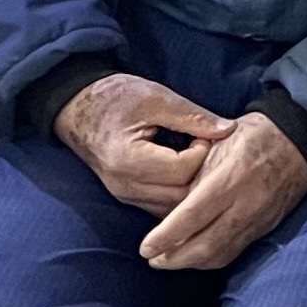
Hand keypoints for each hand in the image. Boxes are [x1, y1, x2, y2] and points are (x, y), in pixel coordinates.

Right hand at [59, 71, 234, 209]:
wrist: (78, 108)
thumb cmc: (115, 98)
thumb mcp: (155, 97)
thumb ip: (193, 116)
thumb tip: (229, 130)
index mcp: (128, 160)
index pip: (182, 170)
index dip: (202, 152)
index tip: (204, 134)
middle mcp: (125, 186)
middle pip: (181, 196)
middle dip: (203, 175)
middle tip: (210, 150)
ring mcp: (125, 196)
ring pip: (174, 208)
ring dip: (193, 188)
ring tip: (200, 160)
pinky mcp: (128, 198)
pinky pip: (163, 207)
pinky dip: (181, 195)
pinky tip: (189, 173)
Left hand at [140, 110, 306, 270]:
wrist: (297, 143)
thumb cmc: (251, 137)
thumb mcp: (216, 144)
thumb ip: (192, 176)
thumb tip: (167, 207)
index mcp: (229, 179)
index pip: (191, 217)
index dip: (165, 237)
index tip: (145, 247)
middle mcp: (244, 204)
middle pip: (205, 245)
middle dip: (174, 258)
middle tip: (152, 259)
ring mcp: (257, 219)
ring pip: (219, 254)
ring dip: (190, 263)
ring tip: (168, 261)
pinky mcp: (264, 228)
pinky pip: (234, 252)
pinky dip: (210, 259)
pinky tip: (195, 257)